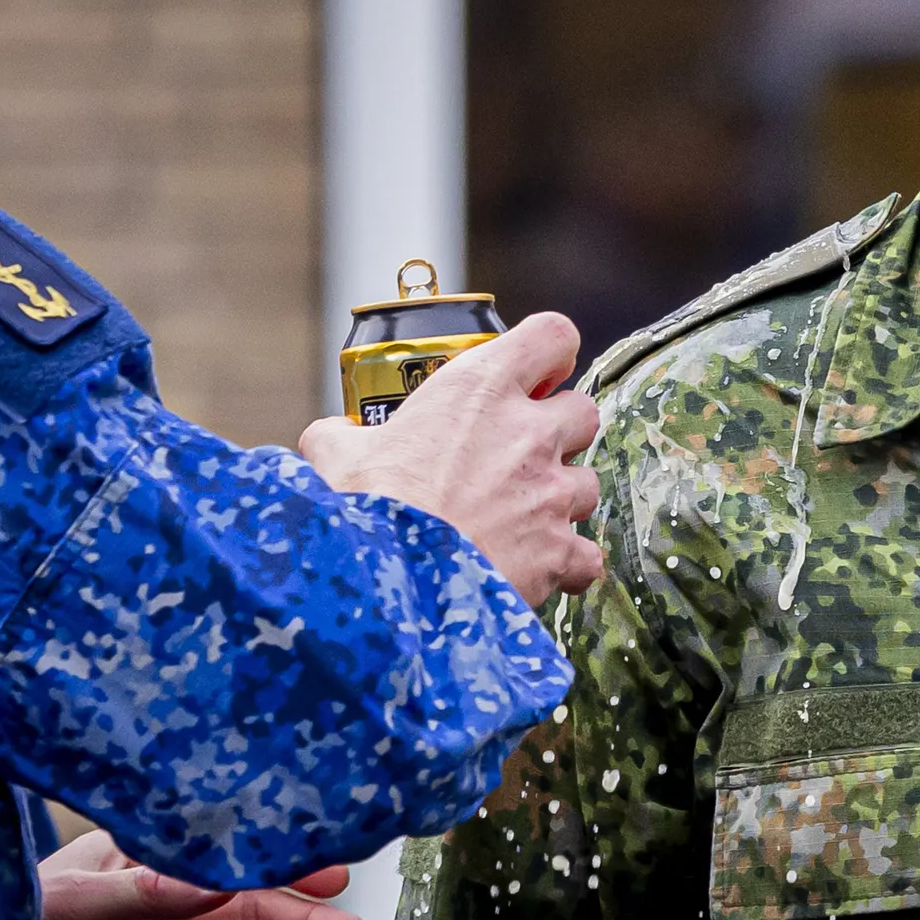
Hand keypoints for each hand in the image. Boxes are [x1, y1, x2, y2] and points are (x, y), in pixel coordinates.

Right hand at [300, 312, 606, 610]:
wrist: (391, 584)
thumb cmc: (367, 511)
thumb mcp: (337, 456)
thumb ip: (341, 437)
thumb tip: (331, 437)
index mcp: (480, 389)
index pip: (552, 335)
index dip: (549, 352)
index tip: (535, 372)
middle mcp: (528, 434)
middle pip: (582, 410)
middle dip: (561, 429)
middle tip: (522, 451)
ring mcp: (550, 492)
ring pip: (589, 482)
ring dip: (562, 497)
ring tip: (522, 515)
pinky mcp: (559, 550)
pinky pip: (587, 553)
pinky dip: (569, 562)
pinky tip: (539, 567)